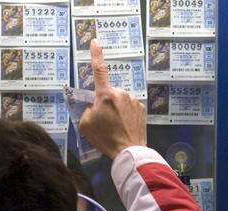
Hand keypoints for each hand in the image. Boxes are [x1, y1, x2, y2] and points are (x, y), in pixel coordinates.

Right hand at [79, 39, 146, 159]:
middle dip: (105, 102)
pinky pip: (129, 107)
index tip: (95, 42)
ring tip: (115, 126)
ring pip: (120, 100)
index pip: (99, 70)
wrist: (129, 151)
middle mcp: (121, 93)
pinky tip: (125, 127)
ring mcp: (133, 100)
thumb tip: (93, 104)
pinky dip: (126, 114)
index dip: (96, 54)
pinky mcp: (142, 108)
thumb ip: (87, 109)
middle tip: (103, 120)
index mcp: (105, 94)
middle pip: (108, 92)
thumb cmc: (105, 138)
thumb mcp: (86, 124)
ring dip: (116, 108)